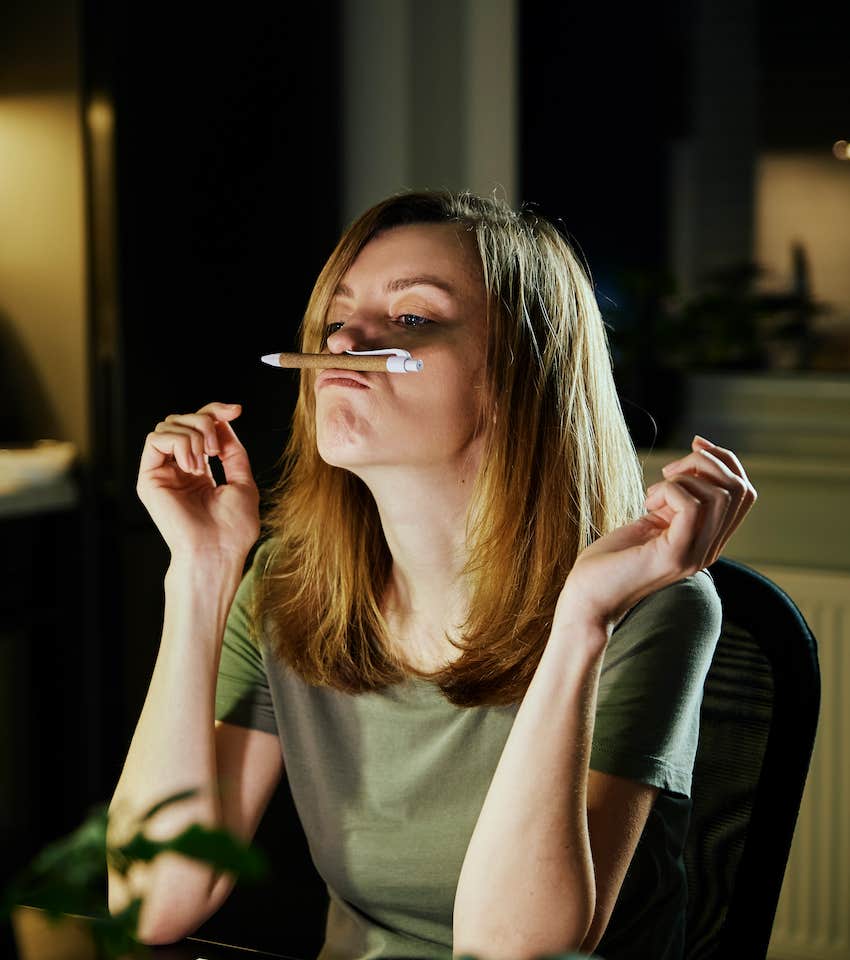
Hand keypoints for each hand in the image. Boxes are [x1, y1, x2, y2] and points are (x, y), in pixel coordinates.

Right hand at [136, 402, 259, 560]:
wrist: (218, 552)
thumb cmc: (233, 528)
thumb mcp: (243, 481)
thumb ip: (232, 451)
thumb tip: (223, 421)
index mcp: (199, 471)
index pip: (200, 428)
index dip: (216, 412)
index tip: (237, 410)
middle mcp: (177, 469)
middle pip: (183, 420)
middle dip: (206, 420)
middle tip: (218, 447)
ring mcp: (162, 473)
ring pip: (168, 425)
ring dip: (194, 433)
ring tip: (206, 458)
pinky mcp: (149, 478)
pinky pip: (155, 439)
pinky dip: (179, 443)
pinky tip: (192, 466)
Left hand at [555, 436, 756, 634]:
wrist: (588, 598)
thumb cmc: (612, 558)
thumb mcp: (653, 519)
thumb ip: (679, 499)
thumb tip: (696, 456)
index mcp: (709, 539)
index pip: (744, 492)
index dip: (724, 460)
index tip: (694, 445)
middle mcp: (710, 549)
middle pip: (739, 489)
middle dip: (706, 463)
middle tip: (668, 472)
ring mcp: (695, 555)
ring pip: (719, 495)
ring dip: (682, 479)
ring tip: (652, 496)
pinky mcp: (674, 556)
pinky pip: (692, 506)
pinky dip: (669, 491)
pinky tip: (647, 505)